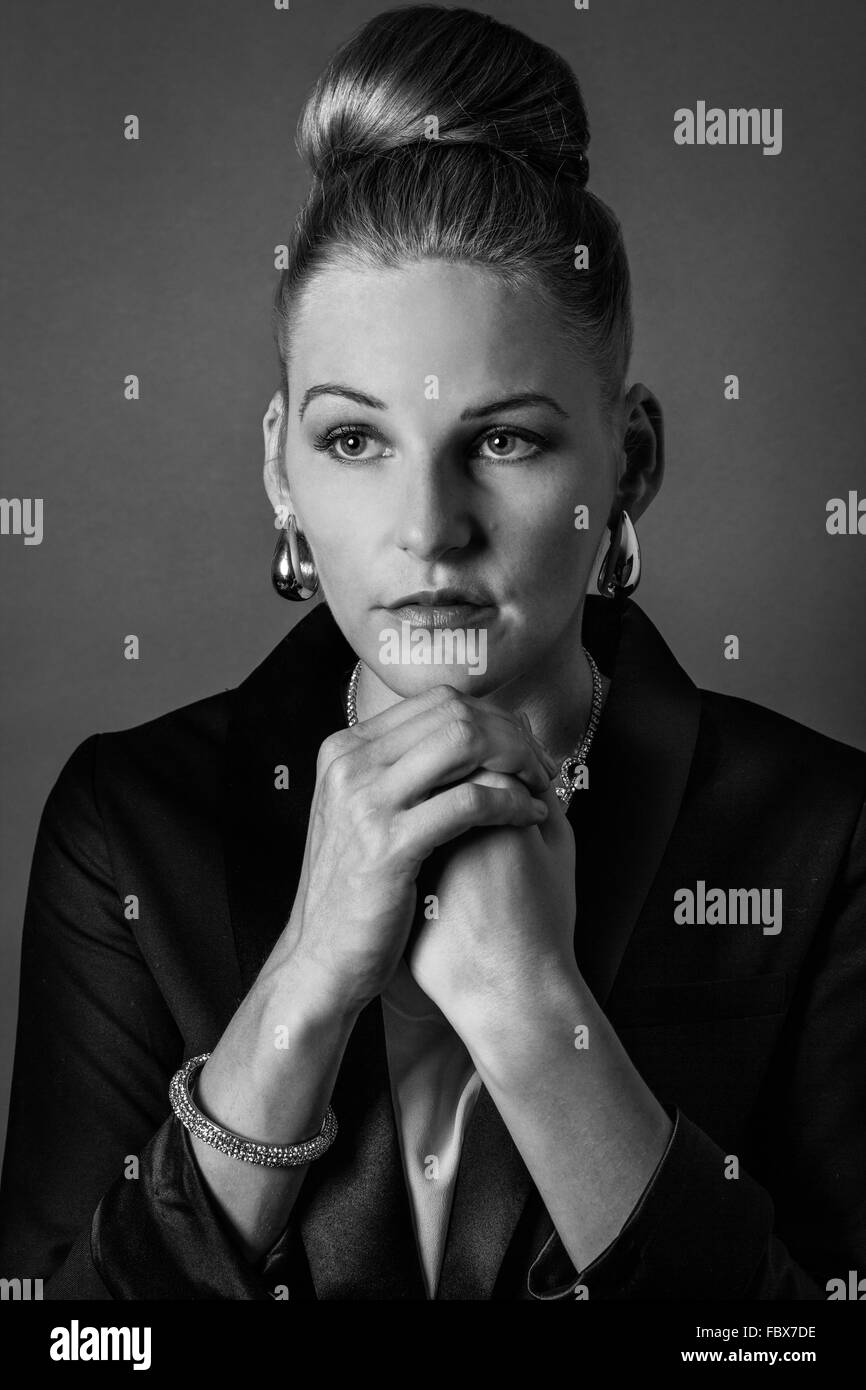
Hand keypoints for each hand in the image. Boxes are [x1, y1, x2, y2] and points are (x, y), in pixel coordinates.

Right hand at [278, 684, 560, 1013]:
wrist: (320, 959)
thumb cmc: (357, 891)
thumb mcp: (364, 814)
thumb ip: (402, 772)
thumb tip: (467, 734)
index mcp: (345, 749)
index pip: (437, 701)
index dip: (493, 718)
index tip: (524, 748)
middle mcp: (350, 764)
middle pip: (455, 714)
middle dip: (511, 736)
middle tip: (541, 767)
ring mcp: (366, 802)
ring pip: (464, 743)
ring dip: (515, 762)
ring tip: (538, 788)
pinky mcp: (389, 845)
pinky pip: (469, 801)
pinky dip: (510, 803)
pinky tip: (529, 818)